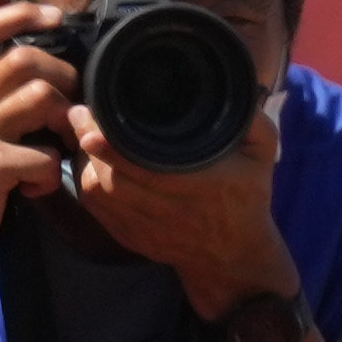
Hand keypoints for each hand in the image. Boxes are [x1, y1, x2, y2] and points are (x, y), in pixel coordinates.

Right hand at [0, 4, 78, 280]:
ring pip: (39, 97)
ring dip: (63, 123)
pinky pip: (43, 156)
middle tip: (68, 108)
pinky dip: (50, 175)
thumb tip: (19, 46)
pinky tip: (35, 188)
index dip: (22, 12)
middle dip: (62, 77)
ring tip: (57, 148)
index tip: (57, 17)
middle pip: (25, 57)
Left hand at [68, 99, 298, 321]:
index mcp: (200, 187)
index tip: (93, 122)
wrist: (231, 255)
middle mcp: (167, 210)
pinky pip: (96, 208)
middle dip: (89, 144)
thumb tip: (234, 86)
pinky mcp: (128, 236)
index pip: (145, 167)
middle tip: (78, 113)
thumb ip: (251, 121)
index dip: (112, 147)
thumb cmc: (246, 197)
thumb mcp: (262, 154)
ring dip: (84, 162)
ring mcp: (143, 227)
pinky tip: (87, 160)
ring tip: (82, 130)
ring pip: (98, 193)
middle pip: (111, 177)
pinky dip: (87, 181)